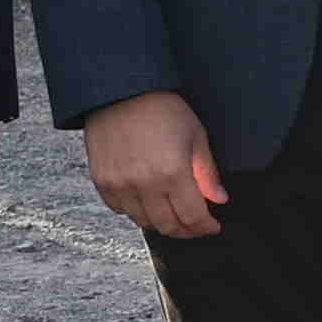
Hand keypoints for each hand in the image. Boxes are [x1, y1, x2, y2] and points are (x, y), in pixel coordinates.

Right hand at [82, 90, 227, 238]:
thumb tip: (218, 200)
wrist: (121, 91)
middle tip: (195, 225)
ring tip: (172, 213)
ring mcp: (120, 185)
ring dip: (161, 222)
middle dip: (186, 230)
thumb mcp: (195, 136)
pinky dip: (135, 211)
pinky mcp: (102, 181)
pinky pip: (120, 210)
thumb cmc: (162, 108)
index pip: (192, 217)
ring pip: (143, 222)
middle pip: (168, 226)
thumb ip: (207, 173)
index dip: (205, 226)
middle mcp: (144, 184)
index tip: (212, 226)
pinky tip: (146, 200)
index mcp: (173, 172)